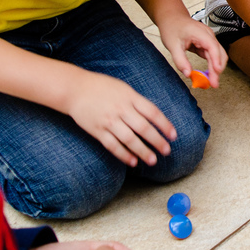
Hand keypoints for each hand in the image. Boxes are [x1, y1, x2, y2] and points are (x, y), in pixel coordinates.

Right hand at [61, 69, 177, 166]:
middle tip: (167, 151)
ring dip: (142, 151)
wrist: (75, 89)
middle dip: (157, 141)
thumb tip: (155, 117)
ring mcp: (108, 120)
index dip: (165, 125)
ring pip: (129, 139)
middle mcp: (121, 109)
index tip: (173, 136)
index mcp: (130, 97)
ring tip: (153, 160)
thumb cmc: (103, 87)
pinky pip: (112, 145)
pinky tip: (132, 162)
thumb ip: (138, 102)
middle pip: (143, 128)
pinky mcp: (97, 130)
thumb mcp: (124, 88)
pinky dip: (123, 154)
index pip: (152, 112)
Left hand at [157, 13, 227, 87]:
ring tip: (212, 82)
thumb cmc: (172, 27)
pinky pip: (212, 56)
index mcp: (200, 33)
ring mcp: (208, 40)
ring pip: (218, 56)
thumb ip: (180, 60)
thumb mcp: (172, 45)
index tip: (216, 72)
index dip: (216, 60)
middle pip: (219, 53)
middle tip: (213, 84)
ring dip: (216, 69)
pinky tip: (209, 74)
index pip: (213, 47)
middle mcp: (208, 36)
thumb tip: (188, 74)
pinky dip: (211, 66)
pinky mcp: (206, 44)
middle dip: (218, 69)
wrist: (171, 18)